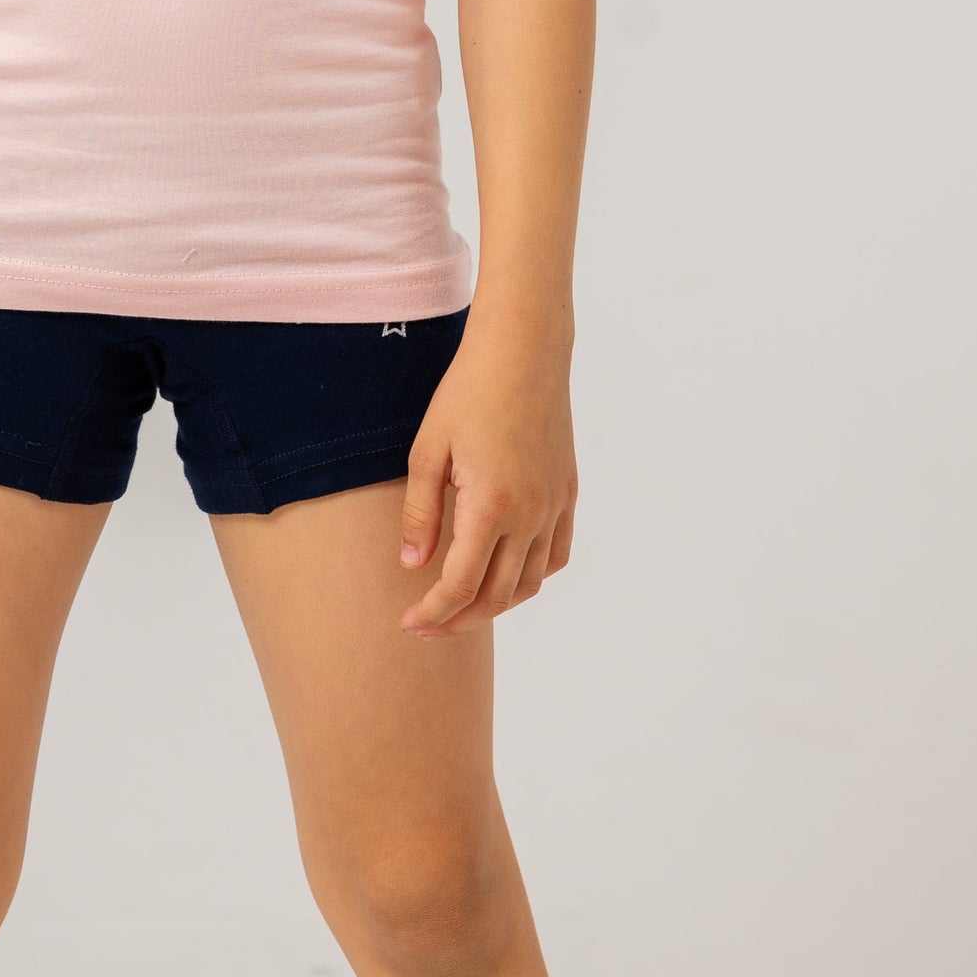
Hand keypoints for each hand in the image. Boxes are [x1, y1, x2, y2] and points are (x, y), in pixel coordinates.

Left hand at [397, 308, 576, 635]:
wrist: (523, 351)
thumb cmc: (468, 393)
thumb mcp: (428, 449)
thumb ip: (421, 514)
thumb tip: (414, 567)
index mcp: (491, 506)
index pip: (460, 585)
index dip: (433, 612)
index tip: (408, 624)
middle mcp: (530, 515)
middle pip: (497, 595)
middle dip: (458, 619)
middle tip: (427, 625)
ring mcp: (554, 506)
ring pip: (530, 583)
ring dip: (496, 604)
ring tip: (462, 606)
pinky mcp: (568, 494)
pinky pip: (555, 555)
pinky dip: (531, 577)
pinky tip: (506, 574)